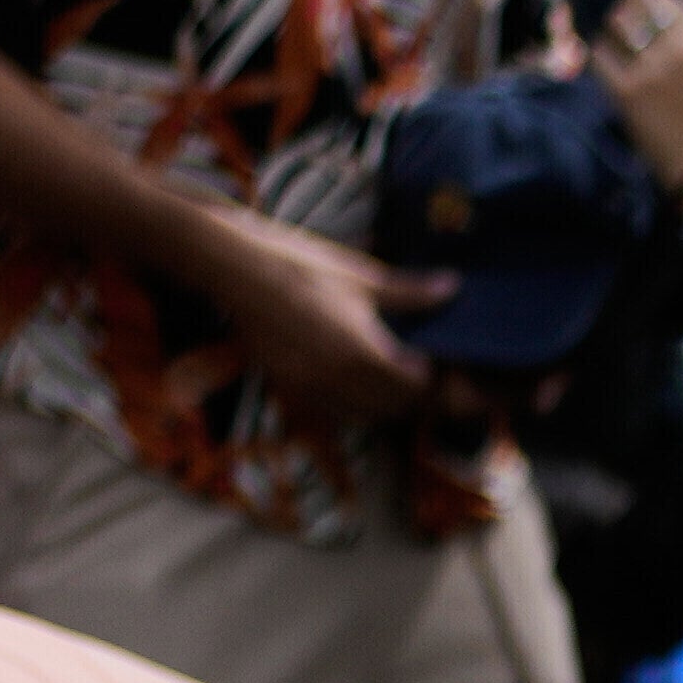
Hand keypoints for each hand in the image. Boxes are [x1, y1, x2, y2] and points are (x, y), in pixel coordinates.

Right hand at [176, 202, 452, 428]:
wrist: (230, 267)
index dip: (437, 382)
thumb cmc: (296, 265)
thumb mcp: (360, 276)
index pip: (418, 390)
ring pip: (366, 417)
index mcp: (363, 354)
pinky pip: (335, 412)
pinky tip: (358, 378)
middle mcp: (338, 381)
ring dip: (386, 404)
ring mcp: (310, 388)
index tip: (441, 363)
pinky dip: (355, 405)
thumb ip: (411, 293)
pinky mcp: (289, 387)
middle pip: (397, 409)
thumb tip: (453, 288)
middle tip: (422, 370)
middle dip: (415, 395)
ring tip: (393, 375)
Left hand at [598, 0, 682, 185]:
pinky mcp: (627, 92)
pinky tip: (608, 58)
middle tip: (628, 13)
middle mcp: (679, 49)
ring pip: (618, 23)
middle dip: (632, 4)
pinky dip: (602, 51)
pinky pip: (601, 55)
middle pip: (640, 2)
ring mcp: (650, 69)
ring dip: (616, 25)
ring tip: (617, 34)